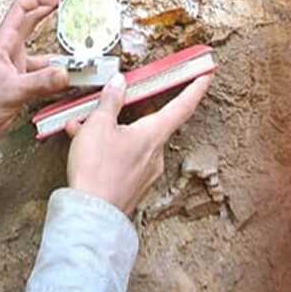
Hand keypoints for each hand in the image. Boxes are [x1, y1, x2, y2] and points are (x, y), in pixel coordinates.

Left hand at [0, 0, 69, 150]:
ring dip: (61, 54)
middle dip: (52, 15)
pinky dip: (60, 77)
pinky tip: (71, 81)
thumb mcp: (10, 91)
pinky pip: (47, 76)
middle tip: (71, 9)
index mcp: (3, 44)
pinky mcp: (23, 84)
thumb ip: (39, 82)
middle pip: (33, 24)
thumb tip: (64, 73)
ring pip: (45, 54)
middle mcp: (11, 52)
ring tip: (79, 55)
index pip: (20, 10)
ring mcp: (18, 68)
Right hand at [65, 72, 212, 214]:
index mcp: (154, 134)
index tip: (206, 74)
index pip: (183, 105)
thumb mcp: (98, 126)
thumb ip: (111, 101)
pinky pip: (124, 157)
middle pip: (152, 121)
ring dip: (112, 130)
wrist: (91, 216)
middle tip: (120, 97)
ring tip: (84, 125)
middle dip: (133, 109)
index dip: (196, 88)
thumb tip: (119, 83)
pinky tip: (84, 146)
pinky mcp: (133, 185)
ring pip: (133, 140)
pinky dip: (108, 148)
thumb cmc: (97, 171)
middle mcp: (156, 153)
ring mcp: (145, 172)